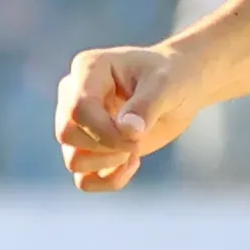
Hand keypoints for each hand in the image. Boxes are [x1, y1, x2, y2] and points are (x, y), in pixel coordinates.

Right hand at [54, 45, 206, 191]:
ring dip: (108, 163)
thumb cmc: (172, 77)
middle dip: (106, 145)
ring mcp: (79, 126)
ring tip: (137, 149)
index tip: (137, 134)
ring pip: (73, 160)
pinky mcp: (90, 150)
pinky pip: (84, 180)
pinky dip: (109, 180)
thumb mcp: (166, 84)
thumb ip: (146, 105)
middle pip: (67, 135)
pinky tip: (133, 163)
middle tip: (138, 140)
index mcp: (88, 70)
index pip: (77, 108)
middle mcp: (73, 97)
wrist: (181, 87)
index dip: (104, 130)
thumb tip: (127, 132)